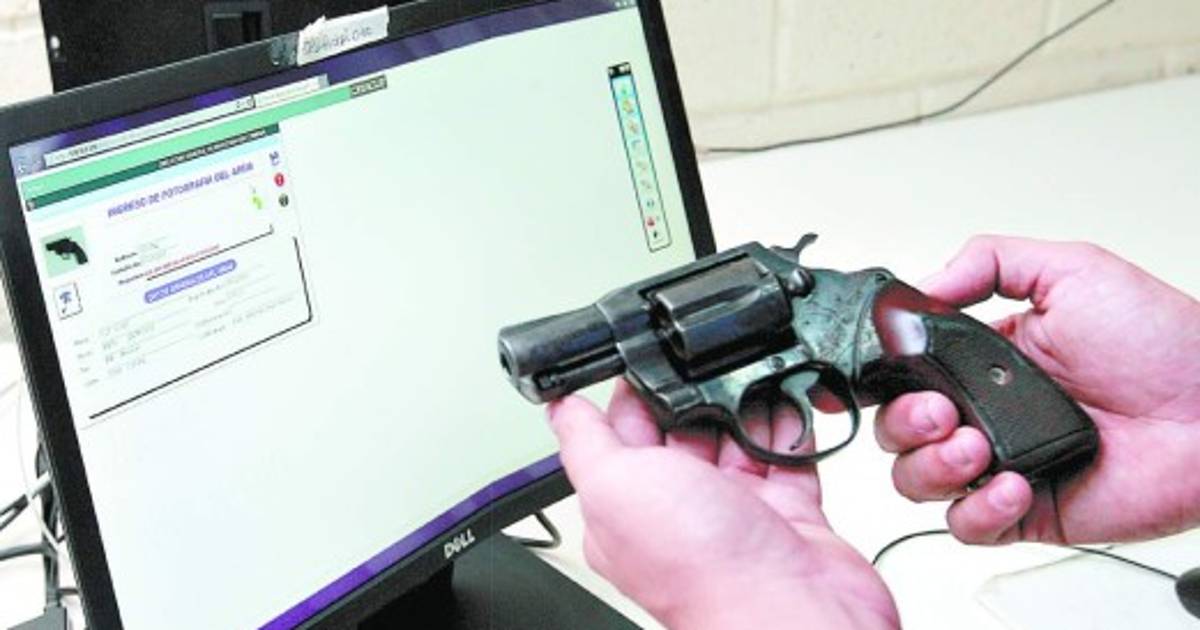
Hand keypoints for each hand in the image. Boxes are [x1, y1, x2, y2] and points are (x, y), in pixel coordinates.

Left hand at [548, 380, 897, 629]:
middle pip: (684, 429)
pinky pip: (786, 460)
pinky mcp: (786, 514)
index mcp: (625, 505)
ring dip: (747, 407)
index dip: (633, 391)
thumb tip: (558, 408)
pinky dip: (789, 433)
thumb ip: (585, 441)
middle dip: (697, 394)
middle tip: (710, 363)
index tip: (647, 353)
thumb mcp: (613, 483)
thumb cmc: (696, 564)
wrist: (787, 609)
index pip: (621, 432)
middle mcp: (679, 510)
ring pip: (737, 439)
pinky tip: (789, 405)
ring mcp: (735, 512)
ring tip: (755, 377)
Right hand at [876, 235, 1199, 543]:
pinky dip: (978, 510)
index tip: (860, 382)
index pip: (903, 372)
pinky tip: (1013, 485)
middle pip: (896, 430)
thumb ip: (989, 261)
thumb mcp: (1073, 271)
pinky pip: (968, 526)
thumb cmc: (1166, 343)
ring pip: (918, 481)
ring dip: (932, 467)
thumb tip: (921, 285)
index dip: (874, 380)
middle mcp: (984, 411)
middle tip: (941, 412)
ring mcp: (1000, 463)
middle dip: (903, 423)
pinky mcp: (1026, 511)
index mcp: (983, 358)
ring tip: (976, 448)